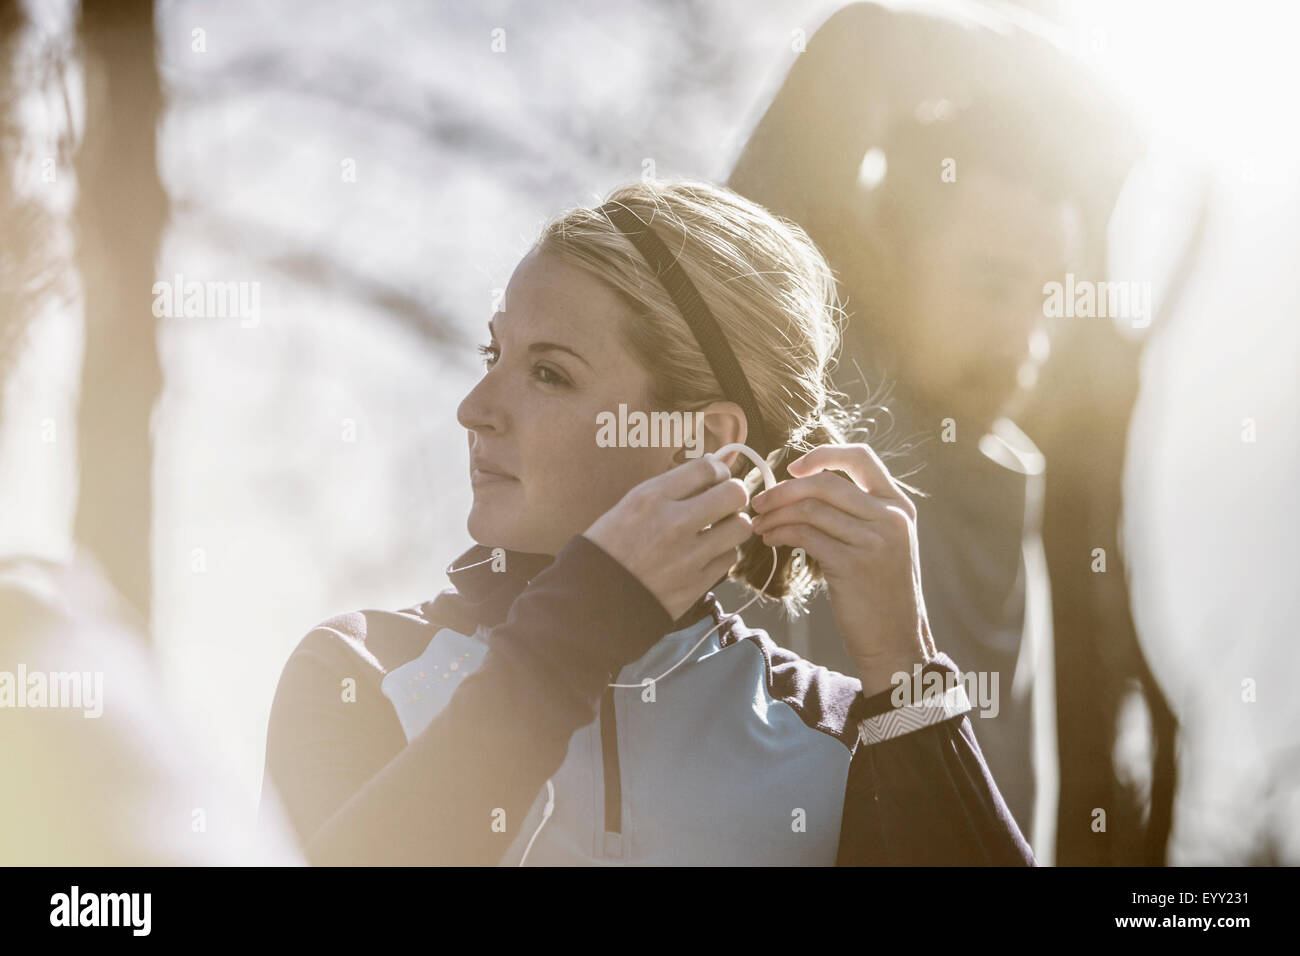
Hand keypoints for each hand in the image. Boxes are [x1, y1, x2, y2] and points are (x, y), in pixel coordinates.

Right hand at [583, 456, 751, 620]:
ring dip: (732, 525)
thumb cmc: (609, 548)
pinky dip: (722, 554)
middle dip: (733, 495)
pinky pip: (730, 558)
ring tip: (718, 530)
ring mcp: (688, 555)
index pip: (707, 468)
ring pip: (740, 527)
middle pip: (733, 494)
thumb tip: (711, 468)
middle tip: (724, 503)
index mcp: (651, 498)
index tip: (716, 478)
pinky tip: (707, 554)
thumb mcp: (629, 506)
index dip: (718, 470)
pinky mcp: (697, 583)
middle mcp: (674, 523)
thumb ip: (670, 488)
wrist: (594, 599)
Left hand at [750, 444, 936, 696]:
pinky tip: (771, 540)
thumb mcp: (883, 542)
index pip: (861, 457)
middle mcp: (890, 517)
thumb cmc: (881, 592)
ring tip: (760, 524)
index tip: (792, 467)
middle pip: (826, 483)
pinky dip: (781, 534)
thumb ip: (858, 513)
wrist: (896, 640)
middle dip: (784, 489)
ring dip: (776, 514)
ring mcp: (873, 540)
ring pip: (811, 509)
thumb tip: (803, 488)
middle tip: (759, 501)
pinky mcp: (852, 564)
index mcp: (898, 504)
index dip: (822, 455)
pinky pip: (806, 536)